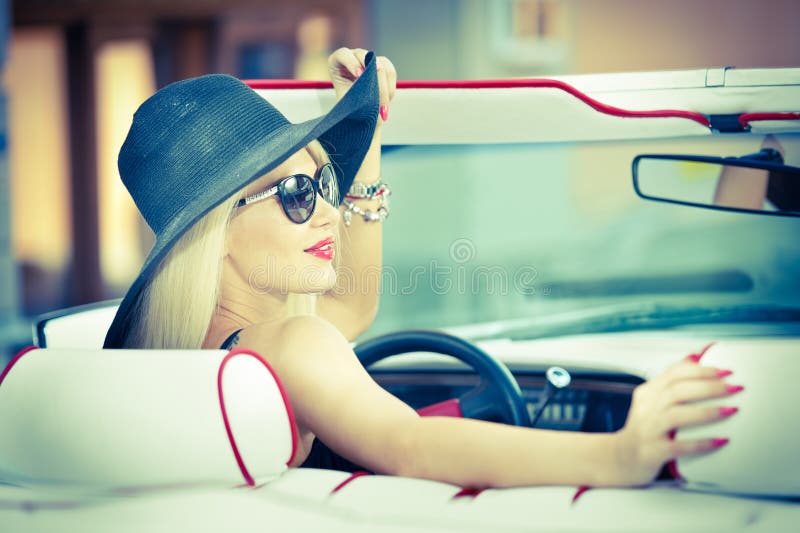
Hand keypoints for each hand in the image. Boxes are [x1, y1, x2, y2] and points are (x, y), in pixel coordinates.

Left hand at [328, 47, 396, 121]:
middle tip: (375, 97)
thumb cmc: (345, 103)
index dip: (352, 63)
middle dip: (373, 79)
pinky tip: (387, 101)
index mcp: (337, 61)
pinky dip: (390, 87)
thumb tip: (367, 102)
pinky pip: (390, 72)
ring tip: (383, 108)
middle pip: (366, 59)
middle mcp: (353, 56)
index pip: (344, 55)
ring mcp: (369, 58)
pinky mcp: (382, 63)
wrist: (355, 107)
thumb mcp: (344, 101)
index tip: (359, 75)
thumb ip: (352, 97)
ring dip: (384, 87)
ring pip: (382, 65)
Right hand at [608, 355, 741, 486]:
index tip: (726, 371)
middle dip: (709, 386)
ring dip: (706, 411)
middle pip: (676, 391)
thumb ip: (671, 381)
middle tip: (735, 387)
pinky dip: (701, 443)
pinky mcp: (652, 452)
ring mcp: (647, 430)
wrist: (619, 459)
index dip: (700, 370)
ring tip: (731, 410)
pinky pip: (679, 446)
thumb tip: (695, 356)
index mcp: (647, 393)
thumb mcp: (652, 401)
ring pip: (676, 415)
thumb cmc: (643, 429)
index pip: (673, 374)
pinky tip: (721, 440)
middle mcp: (646, 409)